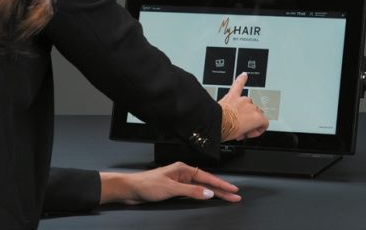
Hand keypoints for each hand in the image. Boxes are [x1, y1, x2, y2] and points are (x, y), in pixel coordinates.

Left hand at [99, 162, 240, 204]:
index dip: (221, 185)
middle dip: (222, 189)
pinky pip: (194, 191)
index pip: (207, 177)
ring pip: (201, 187)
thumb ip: (191, 191)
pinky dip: (203, 194)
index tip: (233, 190)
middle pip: (207, 182)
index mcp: (184, 169)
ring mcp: (179, 181)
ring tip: (227, 196)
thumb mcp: (171, 188)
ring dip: (214, 192)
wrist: (130, 189)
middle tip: (235, 195)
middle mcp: (183, 173)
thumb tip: (207, 193)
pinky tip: (208, 197)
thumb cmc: (146, 184)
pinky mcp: (175, 189)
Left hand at [218, 72, 268, 140]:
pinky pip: (238, 84)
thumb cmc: (227, 130)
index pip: (264, 122)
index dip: (258, 129)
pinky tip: (244, 75)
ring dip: (244, 109)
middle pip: (256, 112)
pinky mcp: (232, 95)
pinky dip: (241, 79)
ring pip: (248, 102)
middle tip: (242, 127)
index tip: (251, 132)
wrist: (215, 123)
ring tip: (236, 118)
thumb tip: (245, 130)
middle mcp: (252, 106)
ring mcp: (242, 99)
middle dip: (251, 120)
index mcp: (257, 117)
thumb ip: (248, 129)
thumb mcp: (242, 136)